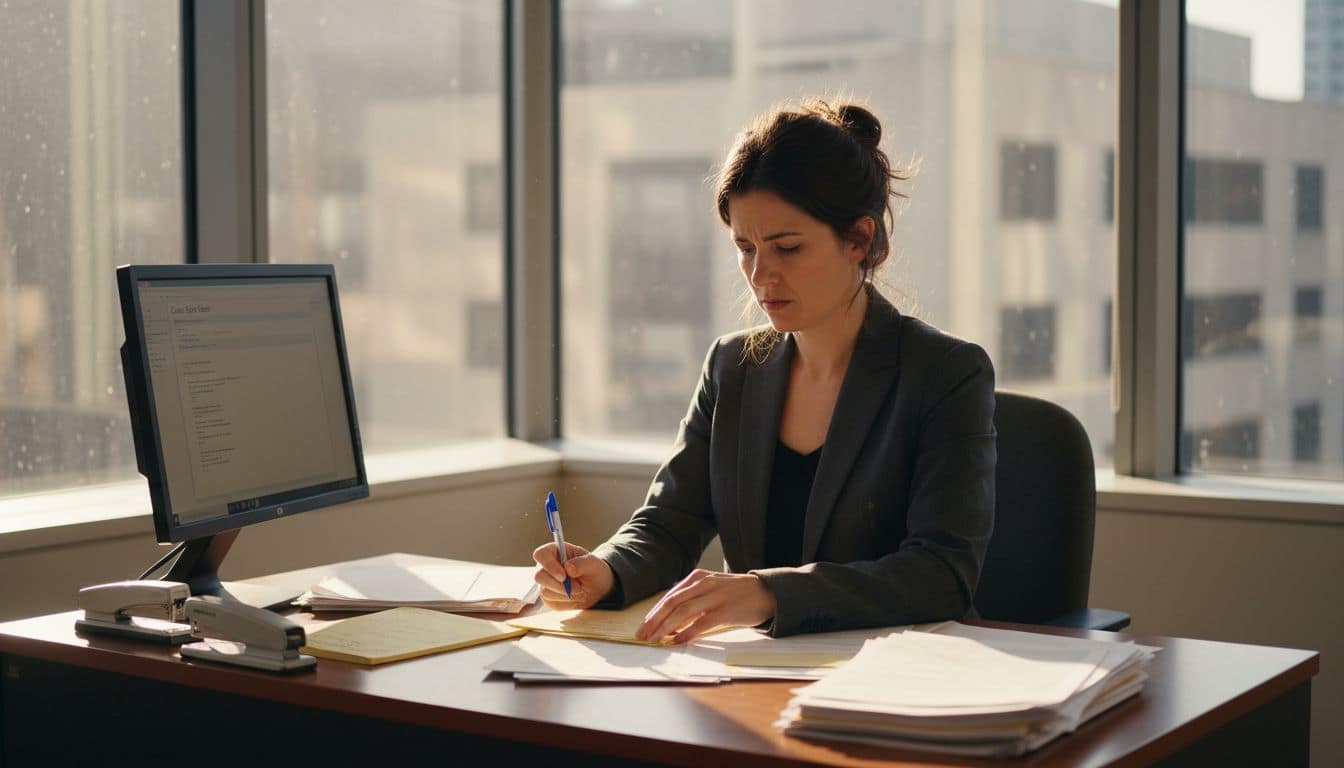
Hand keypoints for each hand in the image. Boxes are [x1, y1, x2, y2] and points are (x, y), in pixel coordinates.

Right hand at [532, 541, 613, 609]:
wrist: (597, 587)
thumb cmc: (593, 570)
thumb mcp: (593, 563)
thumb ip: (581, 563)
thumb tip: (568, 567)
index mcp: (555, 552)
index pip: (541, 554)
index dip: (548, 565)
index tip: (563, 576)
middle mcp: (546, 567)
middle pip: (539, 576)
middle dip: (558, 585)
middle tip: (577, 587)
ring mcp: (545, 582)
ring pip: (545, 591)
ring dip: (565, 593)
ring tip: (579, 589)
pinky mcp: (548, 597)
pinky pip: (551, 601)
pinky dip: (565, 601)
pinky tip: (574, 596)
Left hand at [634, 569, 776, 644]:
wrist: (765, 591)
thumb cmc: (735, 593)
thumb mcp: (710, 589)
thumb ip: (691, 601)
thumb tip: (669, 623)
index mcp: (697, 578)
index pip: (669, 597)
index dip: (653, 613)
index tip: (642, 628)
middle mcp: (703, 584)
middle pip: (672, 604)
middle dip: (654, 621)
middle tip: (642, 636)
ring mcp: (715, 596)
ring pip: (683, 612)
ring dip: (666, 627)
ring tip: (655, 640)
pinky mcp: (725, 610)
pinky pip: (702, 622)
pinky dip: (687, 632)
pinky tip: (677, 641)